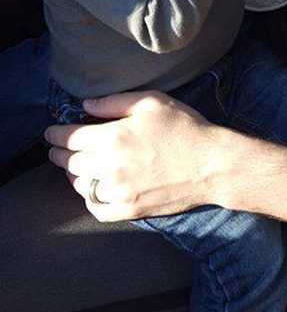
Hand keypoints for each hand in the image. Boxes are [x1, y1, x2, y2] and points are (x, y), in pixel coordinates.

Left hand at [45, 91, 233, 220]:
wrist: (212, 165)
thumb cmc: (184, 128)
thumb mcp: (152, 102)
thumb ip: (114, 101)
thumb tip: (85, 105)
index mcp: (112, 137)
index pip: (70, 137)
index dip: (55, 134)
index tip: (50, 133)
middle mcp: (110, 167)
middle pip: (69, 162)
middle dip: (58, 154)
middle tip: (56, 150)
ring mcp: (119, 192)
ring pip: (80, 186)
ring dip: (73, 175)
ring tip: (75, 168)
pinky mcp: (130, 210)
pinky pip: (97, 209)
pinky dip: (89, 200)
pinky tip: (92, 191)